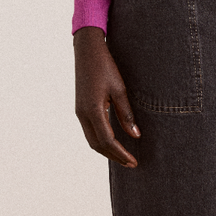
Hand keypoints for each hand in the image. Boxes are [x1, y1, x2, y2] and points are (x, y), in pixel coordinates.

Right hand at [74, 26, 140, 167]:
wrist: (87, 51)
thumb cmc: (105, 67)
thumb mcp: (120, 89)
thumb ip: (126, 114)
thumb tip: (135, 136)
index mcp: (93, 110)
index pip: (107, 141)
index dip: (121, 154)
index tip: (134, 162)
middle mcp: (83, 114)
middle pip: (98, 145)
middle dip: (114, 157)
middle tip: (131, 164)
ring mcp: (80, 112)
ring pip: (92, 140)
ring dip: (107, 151)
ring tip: (123, 157)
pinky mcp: (80, 109)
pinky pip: (90, 131)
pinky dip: (101, 141)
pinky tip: (113, 142)